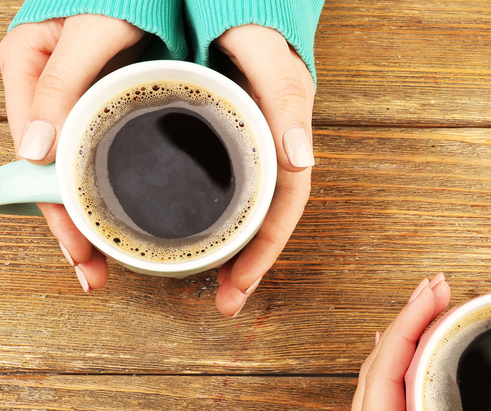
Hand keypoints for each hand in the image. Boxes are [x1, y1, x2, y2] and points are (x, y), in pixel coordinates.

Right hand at [0, 15, 148, 292]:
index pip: (33, 153)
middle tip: (91, 271)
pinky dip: (93, 194)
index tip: (79, 245)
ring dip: (79, 221)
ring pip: (63, 173)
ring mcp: (62, 101)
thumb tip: (38, 151)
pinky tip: (105, 227)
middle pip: (47, 172)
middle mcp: (39, 88)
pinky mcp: (89, 108)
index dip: (56, 204)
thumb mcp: (93, 29)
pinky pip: (83, 159)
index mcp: (26, 65)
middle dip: (69, 226)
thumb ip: (64, 82)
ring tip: (96, 267)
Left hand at [212, 25, 314, 316]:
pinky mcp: (219, 133)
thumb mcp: (269, 53)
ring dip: (229, 249)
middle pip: (263, 216)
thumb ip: (286, 96)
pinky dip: (210, 215)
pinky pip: (220, 185)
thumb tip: (301, 160)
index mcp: (284, 131)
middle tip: (225, 303)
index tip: (240, 287)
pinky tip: (190, 232)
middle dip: (247, 264)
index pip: (284, 204)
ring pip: (244, 206)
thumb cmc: (251, 14)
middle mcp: (268, 143)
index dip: (265, 249)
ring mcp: (244, 141)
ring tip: (213, 286)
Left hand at [342, 274, 490, 410]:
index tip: (435, 294)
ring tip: (439, 307)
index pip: (383, 379)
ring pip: (385, 380)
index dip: (407, 329)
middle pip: (379, 370)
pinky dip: (412, 364)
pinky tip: (430, 353)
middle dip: (408, 321)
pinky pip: (396, 397)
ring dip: (408, 338)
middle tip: (442, 287)